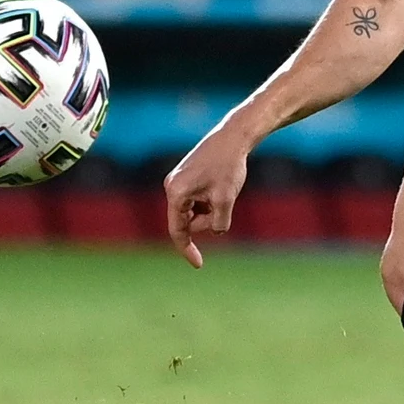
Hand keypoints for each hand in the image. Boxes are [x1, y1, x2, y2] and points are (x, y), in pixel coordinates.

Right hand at [164, 128, 251, 268]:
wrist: (232, 138)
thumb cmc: (228, 167)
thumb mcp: (225, 201)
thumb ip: (217, 224)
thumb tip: (214, 230)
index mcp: (176, 193)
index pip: (178, 231)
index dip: (188, 250)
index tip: (199, 265)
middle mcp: (171, 187)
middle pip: (188, 221)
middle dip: (207, 221)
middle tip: (224, 203)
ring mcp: (177, 181)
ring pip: (194, 212)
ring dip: (210, 211)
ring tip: (223, 191)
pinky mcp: (185, 178)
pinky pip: (196, 202)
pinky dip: (209, 202)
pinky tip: (220, 185)